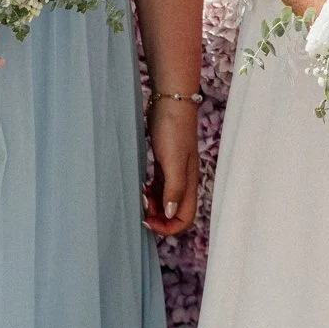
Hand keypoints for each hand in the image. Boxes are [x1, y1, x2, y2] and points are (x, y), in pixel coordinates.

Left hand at [142, 95, 200, 234]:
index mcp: (190, 183)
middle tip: (140, 210)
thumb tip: (170, 214)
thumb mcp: (173, 160)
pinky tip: (140, 188)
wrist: (171, 100)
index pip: (185, 219)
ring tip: (139, 199)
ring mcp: (175, 171)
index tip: (148, 221)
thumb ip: (174, 188)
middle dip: (158, 218)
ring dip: (153, 206)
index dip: (168, 227)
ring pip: (166, 201)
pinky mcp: (165, 162)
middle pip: (175, 213)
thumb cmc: (173, 128)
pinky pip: (160, 187)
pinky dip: (151, 193)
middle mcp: (184, 180)